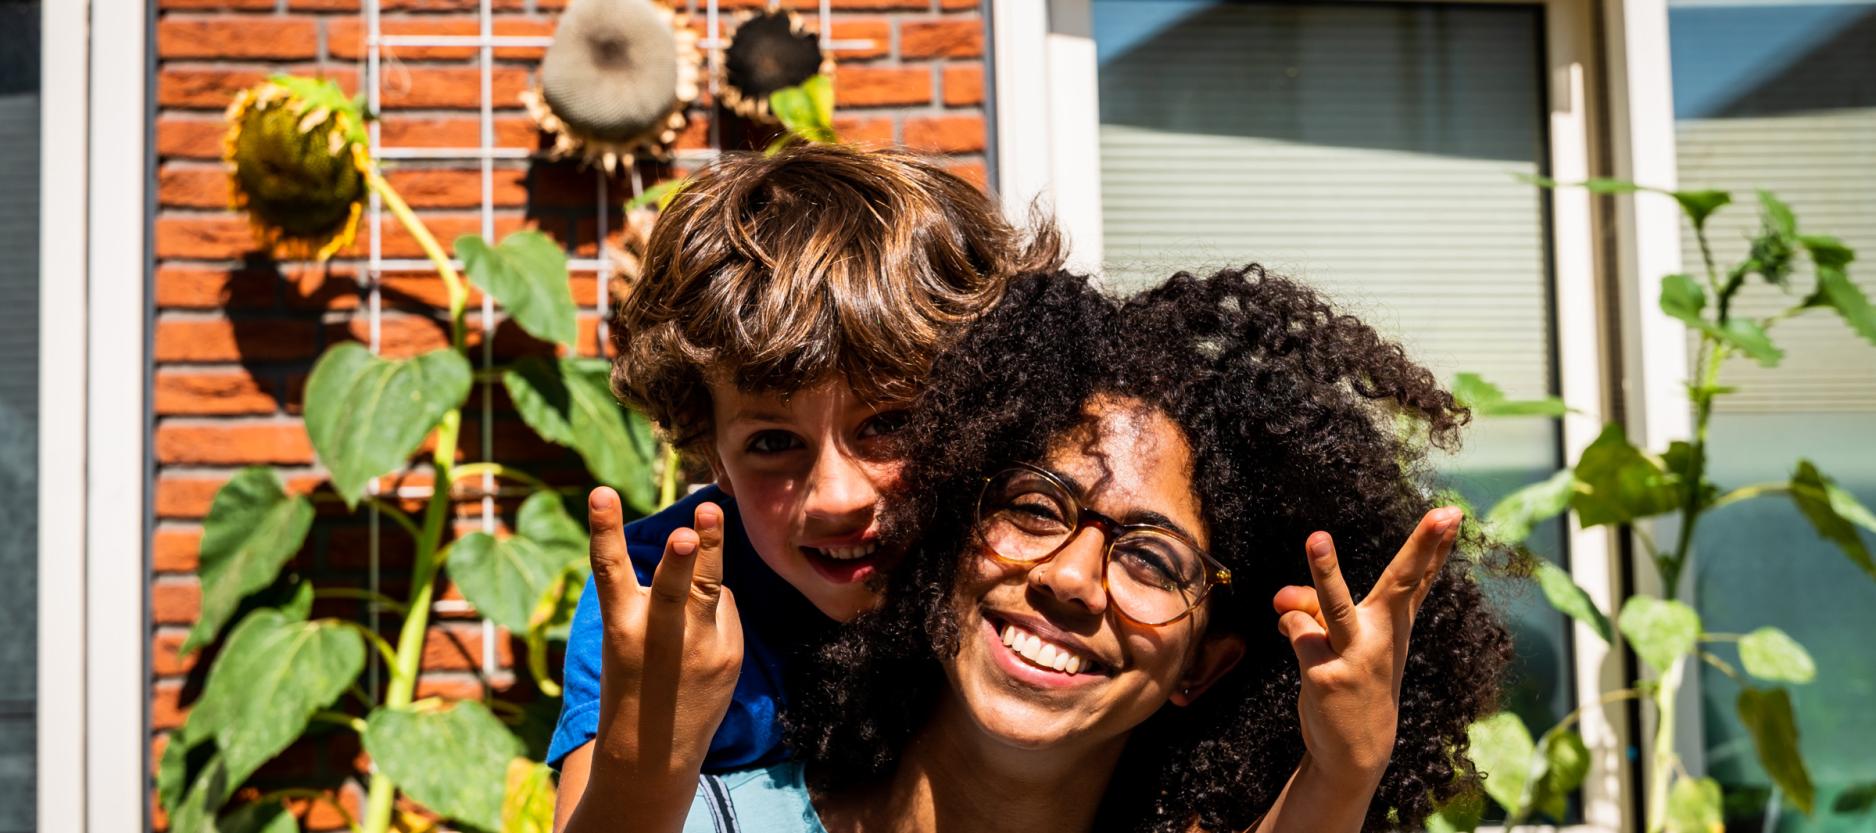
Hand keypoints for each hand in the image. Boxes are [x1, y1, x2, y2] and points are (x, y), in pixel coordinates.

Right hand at [585, 487, 742, 788]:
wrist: (651, 752)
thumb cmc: (633, 680)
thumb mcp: (626, 638)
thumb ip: (658, 596)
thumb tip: (699, 555)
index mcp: (621, 627)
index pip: (610, 571)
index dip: (605, 530)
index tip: (602, 492)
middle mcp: (660, 635)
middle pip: (675, 587)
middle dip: (684, 555)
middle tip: (691, 526)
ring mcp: (700, 647)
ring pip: (710, 588)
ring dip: (712, 548)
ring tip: (708, 512)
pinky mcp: (729, 654)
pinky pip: (725, 607)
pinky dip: (715, 606)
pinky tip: (702, 633)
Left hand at [1272, 507, 1461, 784]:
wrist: (1355, 750)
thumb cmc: (1354, 680)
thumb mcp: (1341, 639)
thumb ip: (1314, 606)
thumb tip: (1283, 598)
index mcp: (1394, 624)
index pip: (1418, 579)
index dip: (1435, 546)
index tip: (1452, 513)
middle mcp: (1382, 635)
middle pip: (1400, 582)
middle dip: (1420, 547)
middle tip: (1440, 515)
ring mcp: (1356, 655)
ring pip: (1333, 604)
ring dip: (1324, 571)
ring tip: (1317, 537)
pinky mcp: (1326, 675)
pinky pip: (1294, 628)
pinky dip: (1288, 627)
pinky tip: (1305, 650)